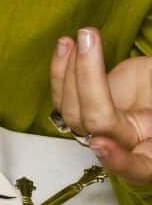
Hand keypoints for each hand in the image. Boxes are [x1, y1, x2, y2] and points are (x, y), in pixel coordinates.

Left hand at [51, 27, 151, 183]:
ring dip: (72, 68)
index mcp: (151, 155)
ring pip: (73, 110)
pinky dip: (62, 70)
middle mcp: (124, 146)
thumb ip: (151, 91)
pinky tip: (65, 46)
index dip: (119, 161)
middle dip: (89, 81)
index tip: (102, 144)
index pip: (137, 168)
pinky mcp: (84, 111)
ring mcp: (100, 129)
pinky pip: (64, 98)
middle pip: (97, 124)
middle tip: (88, 40)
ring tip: (81, 36)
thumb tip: (148, 74)